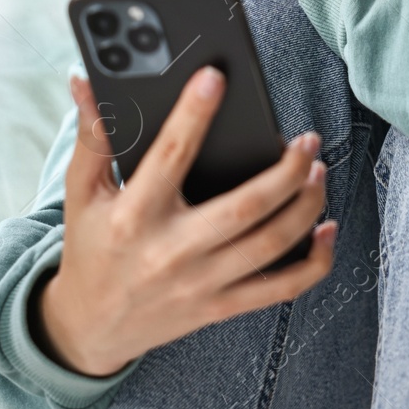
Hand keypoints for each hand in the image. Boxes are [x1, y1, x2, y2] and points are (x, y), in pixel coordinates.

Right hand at [38, 68, 336, 376]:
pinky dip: (315, 262)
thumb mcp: (82, 194)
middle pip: (245, 208)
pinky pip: (281, 288)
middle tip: (307, 140)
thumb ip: (91, 138)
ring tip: (318, 171)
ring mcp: (202, 283)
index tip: (215, 78)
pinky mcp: (221, 306)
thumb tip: (86, 83)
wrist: (91, 329)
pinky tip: (327, 229)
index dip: (193, 114)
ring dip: (306, 205)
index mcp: (134, 216)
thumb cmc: (91, 250)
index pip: (170, 156)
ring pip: (271, 244)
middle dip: (287, 171)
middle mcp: (172, 252)